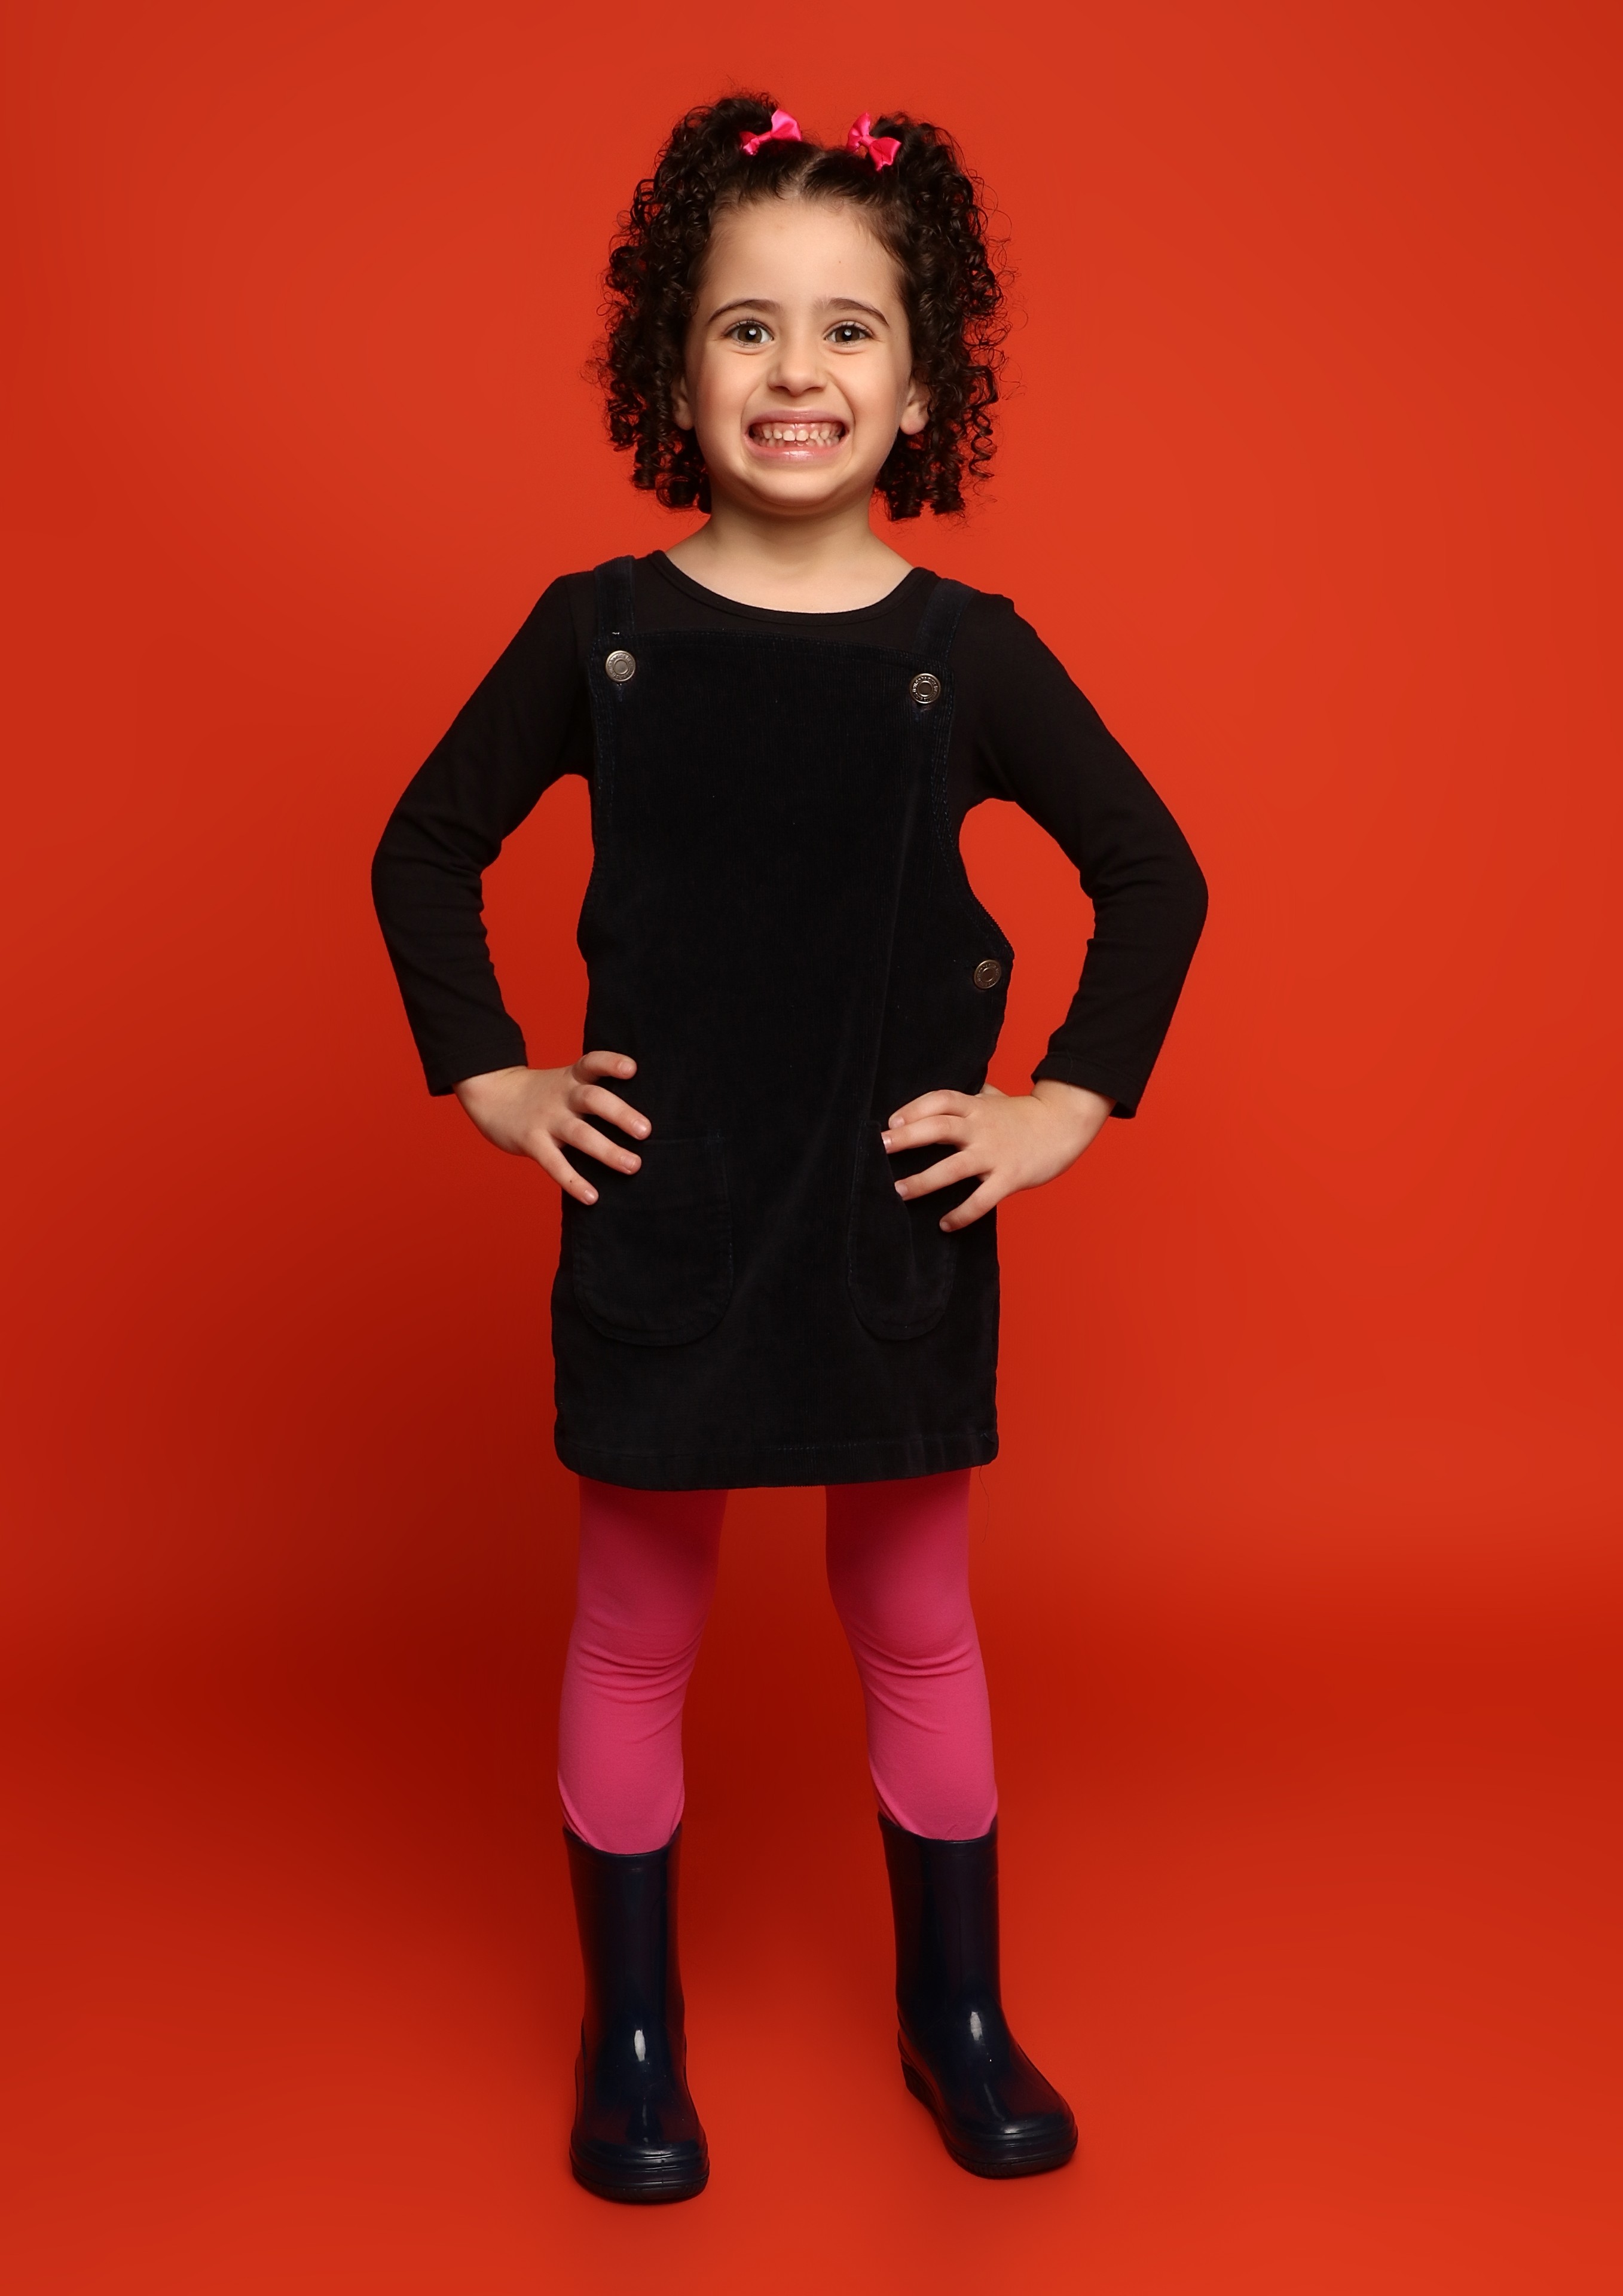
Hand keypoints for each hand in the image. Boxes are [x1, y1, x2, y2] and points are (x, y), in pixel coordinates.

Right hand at [453, 1053, 647, 1204]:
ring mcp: (546, 1119)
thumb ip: (594, 1093)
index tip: (632, 1069)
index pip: (592, 1063)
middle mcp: (562, 1096)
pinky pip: (554, 1163)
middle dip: (620, 1114)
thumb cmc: (543, 1094)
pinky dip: (573, 1181)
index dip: (611, 1063)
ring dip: (607, 1151)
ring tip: (633, 1165)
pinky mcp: (532, 1142)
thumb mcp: (565, 1082)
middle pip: (593, 1099)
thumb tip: (640, 1117)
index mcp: (572, 1078)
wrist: (491, 1094)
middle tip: (646, 1131)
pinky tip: (592, 1197)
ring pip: (579, 1134)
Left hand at [883, 1079, 1113, 1230]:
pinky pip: (981, 1200)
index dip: (914, 1108)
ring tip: (900, 1191)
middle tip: (881, 1147)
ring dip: (924, 1181)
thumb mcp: (995, 1097)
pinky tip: (945, 1224)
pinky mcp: (1009, 1178)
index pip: (940, 1100)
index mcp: (977, 1107)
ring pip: (954, 1168)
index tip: (892, 1121)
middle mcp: (982, 1128)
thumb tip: (939, 1098)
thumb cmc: (1025, 1114)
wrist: (1064, 1126)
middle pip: (939, 1128)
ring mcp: (995, 1154)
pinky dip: (962, 1214)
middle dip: (908, 1137)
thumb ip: (969, 1097)